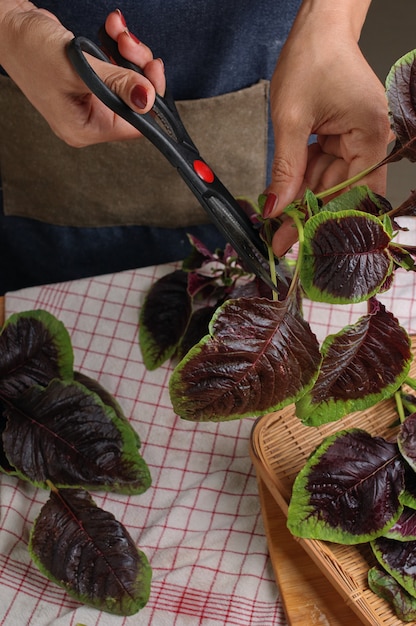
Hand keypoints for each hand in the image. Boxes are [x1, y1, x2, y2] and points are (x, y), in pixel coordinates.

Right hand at [0, 4, 164, 146]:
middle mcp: (89, 119)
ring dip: (131, 54)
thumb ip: (116, 84)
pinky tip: (112, 32)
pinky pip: (118, 69)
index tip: (152, 70)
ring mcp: (90, 101)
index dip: (149, 99)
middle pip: (136, 103)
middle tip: (131, 45)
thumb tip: (147, 99)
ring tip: (118, 33)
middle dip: (139, 69)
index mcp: (84, 129)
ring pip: (130, 83)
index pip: (134, 125)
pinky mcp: (90, 82)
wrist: (8, 25)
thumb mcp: (77, 68)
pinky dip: (119, 49)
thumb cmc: (29, 49)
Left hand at [265, 0, 391, 256]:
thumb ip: (286, 170)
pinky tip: (284, 199)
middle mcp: (370, 141)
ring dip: (302, 203)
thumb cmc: (312, 58)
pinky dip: (303, 182)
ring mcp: (357, 140)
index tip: (295, 241)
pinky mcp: (343, 138)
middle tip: (278, 241)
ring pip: (328, 184)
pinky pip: (323, 169)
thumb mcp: (290, 119)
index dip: (322, 221)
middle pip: (339, 192)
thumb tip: (277, 209)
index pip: (351, 193)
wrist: (318, 28)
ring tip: (276, 225)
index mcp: (370, 135)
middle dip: (308, 216)